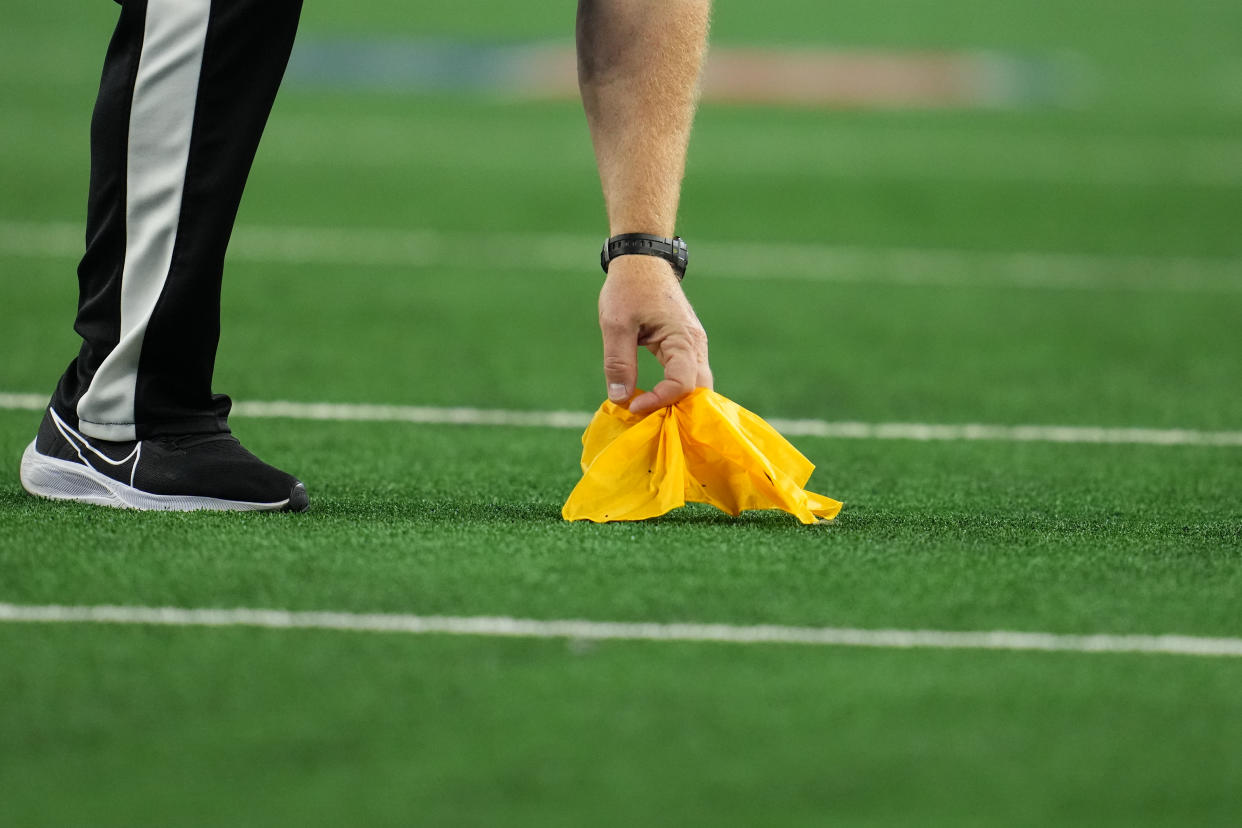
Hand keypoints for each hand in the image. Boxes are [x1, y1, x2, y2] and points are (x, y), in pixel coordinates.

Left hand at [598, 255, 712, 416]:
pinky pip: (690, 376)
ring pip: (698, 386)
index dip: (659, 401)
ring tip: (651, 413)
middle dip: (678, 410)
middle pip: (700, 391)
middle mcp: (696, 345)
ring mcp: (695, 345)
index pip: (682, 384)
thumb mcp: (616, 324)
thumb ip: (619, 362)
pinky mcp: (687, 346)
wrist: (642, 259)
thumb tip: (620, 399)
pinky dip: (676, 392)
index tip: (632, 406)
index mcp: (682, 339)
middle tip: (648, 419)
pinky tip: (656, 399)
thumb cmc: (629, 287)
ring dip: (678, 403)